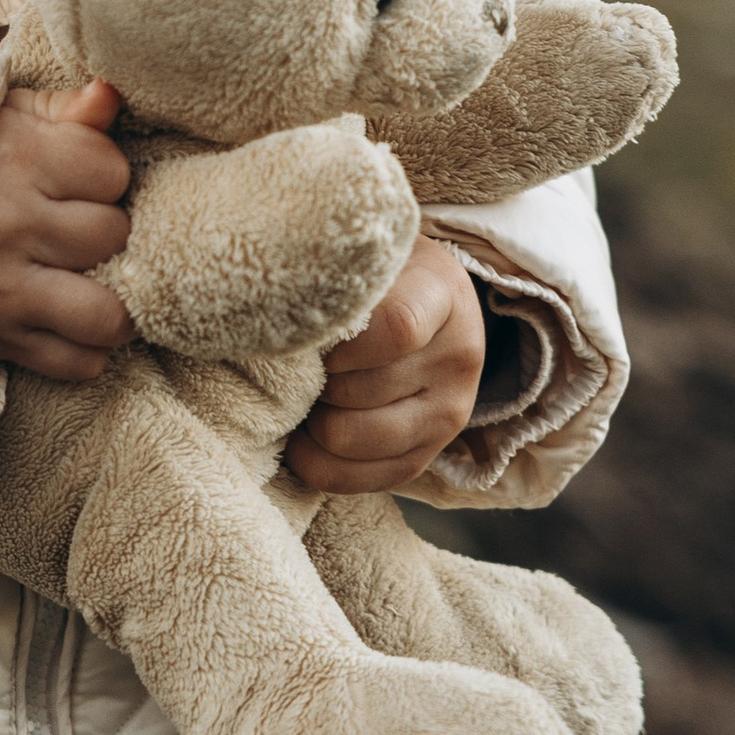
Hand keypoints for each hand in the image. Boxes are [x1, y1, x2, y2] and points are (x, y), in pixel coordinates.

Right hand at [0, 78, 134, 380]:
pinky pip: (76, 363)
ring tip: (92, 279)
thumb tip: (110, 98)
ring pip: (107, 315)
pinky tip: (66, 315)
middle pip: (114, 236)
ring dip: (110, 299)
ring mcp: (5, 290)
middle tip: (74, 225)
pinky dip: (83, 346)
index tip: (71, 176)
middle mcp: (12, 227)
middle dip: (103, 229)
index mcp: (17, 160)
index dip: (101, 172)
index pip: (112, 171)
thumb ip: (62, 110)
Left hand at [285, 242, 485, 490]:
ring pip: (356, 439)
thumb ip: (334, 269)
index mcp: (443, 296)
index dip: (340, 342)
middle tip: (287, 369)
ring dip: (311, 423)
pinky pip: (362, 480)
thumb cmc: (381, 275)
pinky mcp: (427, 455)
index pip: (396, 328)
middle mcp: (458, 359)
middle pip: (364, 391)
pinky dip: (318, 465)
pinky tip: (302, 439)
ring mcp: (448, 413)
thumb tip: (276, 308)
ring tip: (297, 398)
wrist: (430, 305)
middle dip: (312, 384)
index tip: (306, 336)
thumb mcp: (369, 255)